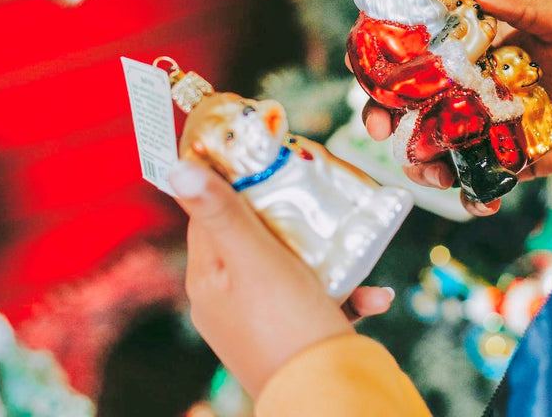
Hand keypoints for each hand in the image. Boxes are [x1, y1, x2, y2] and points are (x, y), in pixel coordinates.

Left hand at [168, 160, 394, 397]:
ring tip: (356, 248)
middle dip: (292, 216)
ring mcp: (259, 321)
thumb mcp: (254, 259)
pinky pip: (317, 301)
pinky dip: (346, 293)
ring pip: (292, 267)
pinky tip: (374, 296)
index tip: (269, 157)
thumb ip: (221, 213)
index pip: (211, 213)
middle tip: (322, 195)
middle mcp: (226, 300)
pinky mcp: (292, 339)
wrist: (324, 397)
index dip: (237, 182)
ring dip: (328, 256)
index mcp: (207, 278)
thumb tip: (177, 168)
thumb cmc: (286, 326)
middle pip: (255, 236)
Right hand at [360, 0, 551, 215]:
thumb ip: (520, 3)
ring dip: (420, 160)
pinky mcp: (505, 158)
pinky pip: (476, 179)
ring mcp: (483, 123)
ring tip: (431, 172)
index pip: (415, 43)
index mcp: (474, 42)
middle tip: (378, 127)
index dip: (383, 54)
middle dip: (383, 113)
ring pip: (432, 142)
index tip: (368, 67)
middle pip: (409, 98)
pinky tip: (480, 200)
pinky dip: (471, 195)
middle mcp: (469, 83)